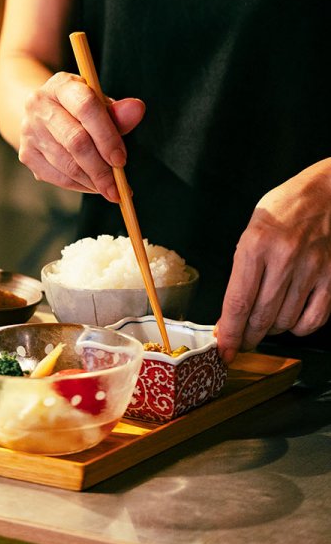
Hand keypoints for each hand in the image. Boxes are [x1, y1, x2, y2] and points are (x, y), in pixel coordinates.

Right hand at [17, 72, 144, 200]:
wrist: (44, 112)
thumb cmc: (81, 108)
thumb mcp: (100, 103)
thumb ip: (118, 111)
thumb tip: (137, 109)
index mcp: (61, 85)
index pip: (86, 107)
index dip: (106, 136)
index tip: (121, 160)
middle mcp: (39, 104)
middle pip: (75, 140)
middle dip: (100, 168)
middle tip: (119, 188)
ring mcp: (29, 130)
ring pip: (66, 164)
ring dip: (92, 181)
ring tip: (109, 188)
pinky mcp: (26, 153)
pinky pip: (57, 177)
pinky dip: (79, 186)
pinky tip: (92, 185)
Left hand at [216, 160, 330, 363]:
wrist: (323, 194)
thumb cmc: (283, 209)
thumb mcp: (252, 230)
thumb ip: (243, 269)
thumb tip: (231, 312)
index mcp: (256, 244)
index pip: (238, 300)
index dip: (229, 331)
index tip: (223, 349)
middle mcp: (283, 258)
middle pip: (261, 316)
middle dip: (246, 336)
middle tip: (240, 341)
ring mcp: (311, 269)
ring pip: (285, 321)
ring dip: (271, 330)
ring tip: (264, 324)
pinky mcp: (330, 277)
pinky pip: (313, 319)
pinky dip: (299, 328)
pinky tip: (291, 319)